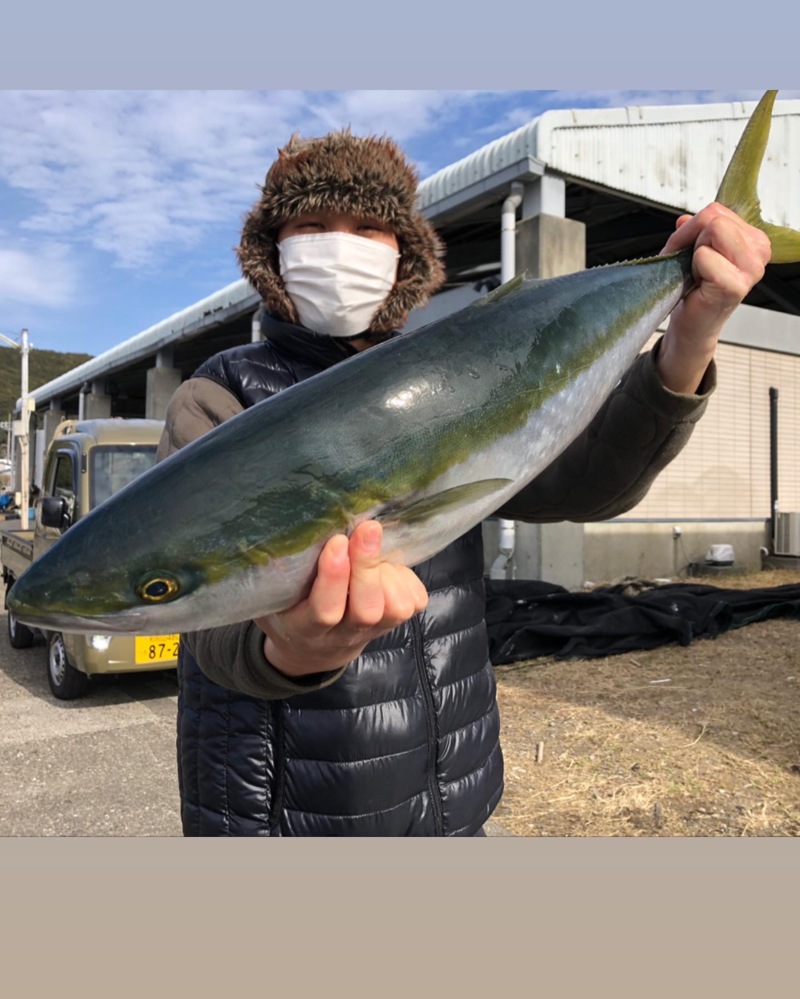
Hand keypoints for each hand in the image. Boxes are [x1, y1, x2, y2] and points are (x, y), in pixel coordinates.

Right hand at [254, 520, 428, 677]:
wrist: (314, 650)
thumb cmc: (287, 612)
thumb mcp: (270, 598)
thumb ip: (273, 576)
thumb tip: (279, 536)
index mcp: (305, 629)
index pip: (325, 610)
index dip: (333, 578)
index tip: (336, 542)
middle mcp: (343, 634)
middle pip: (366, 610)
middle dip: (368, 567)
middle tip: (367, 529)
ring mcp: (373, 632)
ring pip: (395, 608)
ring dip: (389, 573)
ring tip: (374, 550)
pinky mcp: (395, 624)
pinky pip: (414, 603)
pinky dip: (406, 578)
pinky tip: (388, 565)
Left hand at [657, 203, 770, 393]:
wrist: (690, 324)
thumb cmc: (692, 288)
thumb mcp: (691, 250)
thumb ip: (692, 229)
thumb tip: (684, 220)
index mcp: (753, 239)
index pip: (716, 210)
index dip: (691, 229)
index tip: (691, 254)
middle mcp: (759, 251)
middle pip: (714, 217)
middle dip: (691, 239)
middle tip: (692, 266)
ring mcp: (751, 268)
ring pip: (712, 230)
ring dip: (694, 253)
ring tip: (698, 274)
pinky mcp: (736, 285)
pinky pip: (704, 256)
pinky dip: (693, 268)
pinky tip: (699, 286)